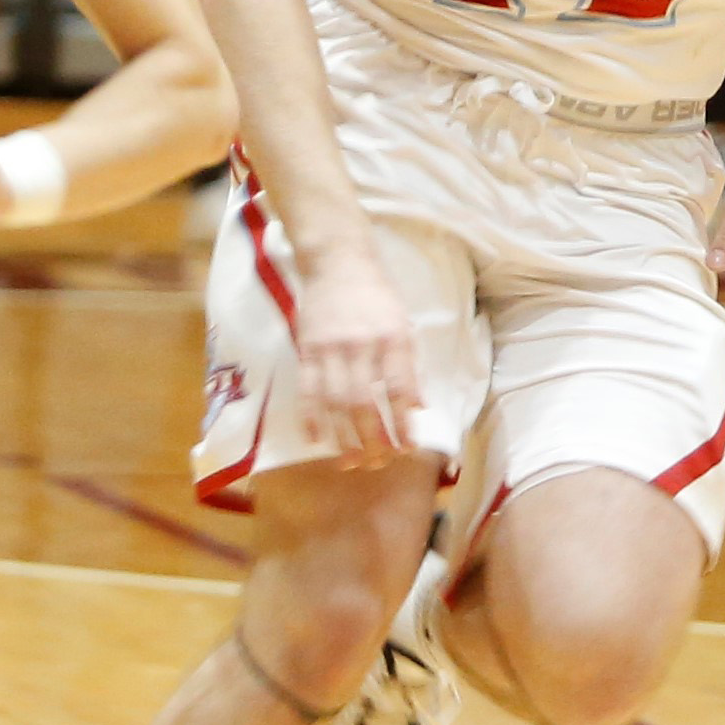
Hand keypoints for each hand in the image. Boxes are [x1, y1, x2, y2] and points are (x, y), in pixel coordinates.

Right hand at [289, 246, 423, 466]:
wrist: (338, 261)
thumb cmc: (376, 296)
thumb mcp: (403, 325)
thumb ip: (408, 366)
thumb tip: (417, 407)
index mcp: (392, 338)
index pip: (398, 389)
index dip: (402, 423)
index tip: (407, 448)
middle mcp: (362, 345)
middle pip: (364, 401)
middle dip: (372, 438)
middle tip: (377, 463)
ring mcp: (331, 348)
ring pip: (335, 401)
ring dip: (343, 436)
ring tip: (351, 462)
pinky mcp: (307, 348)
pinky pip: (307, 389)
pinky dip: (311, 417)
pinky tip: (317, 439)